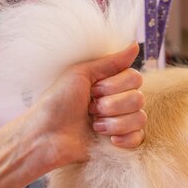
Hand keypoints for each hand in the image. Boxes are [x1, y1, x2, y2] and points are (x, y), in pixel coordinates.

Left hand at [25, 43, 145, 169]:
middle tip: (90, 109)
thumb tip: (134, 45)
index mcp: (110, 84)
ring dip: (114, 123)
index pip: (135, 78)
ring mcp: (121, 123)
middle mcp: (118, 102)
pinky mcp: (122, 143)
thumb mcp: (81, 74)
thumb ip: (110, 62)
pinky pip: (139, 137)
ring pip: (140, 118)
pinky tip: (109, 139)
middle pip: (139, 98)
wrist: (46, 135)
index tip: (94, 90)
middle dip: (112, 105)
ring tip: (94, 125)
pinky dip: (125, 138)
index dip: (116, 86)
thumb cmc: (57, 103)